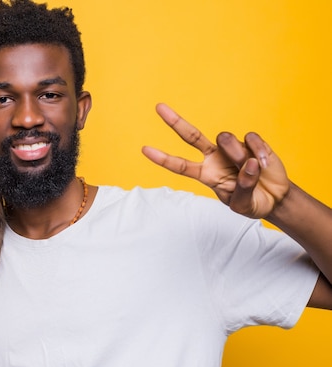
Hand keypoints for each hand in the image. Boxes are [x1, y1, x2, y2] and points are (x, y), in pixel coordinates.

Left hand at [142, 103, 289, 218]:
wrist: (276, 197)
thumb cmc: (253, 201)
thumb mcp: (243, 205)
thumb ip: (242, 188)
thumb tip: (247, 164)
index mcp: (205, 174)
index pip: (179, 165)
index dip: (163, 158)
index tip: (145, 150)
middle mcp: (214, 157)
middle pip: (191, 136)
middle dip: (175, 121)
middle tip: (158, 107)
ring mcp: (232, 148)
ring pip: (225, 139)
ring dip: (238, 155)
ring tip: (252, 169)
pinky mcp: (251, 142)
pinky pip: (250, 138)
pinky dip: (258, 151)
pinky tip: (263, 162)